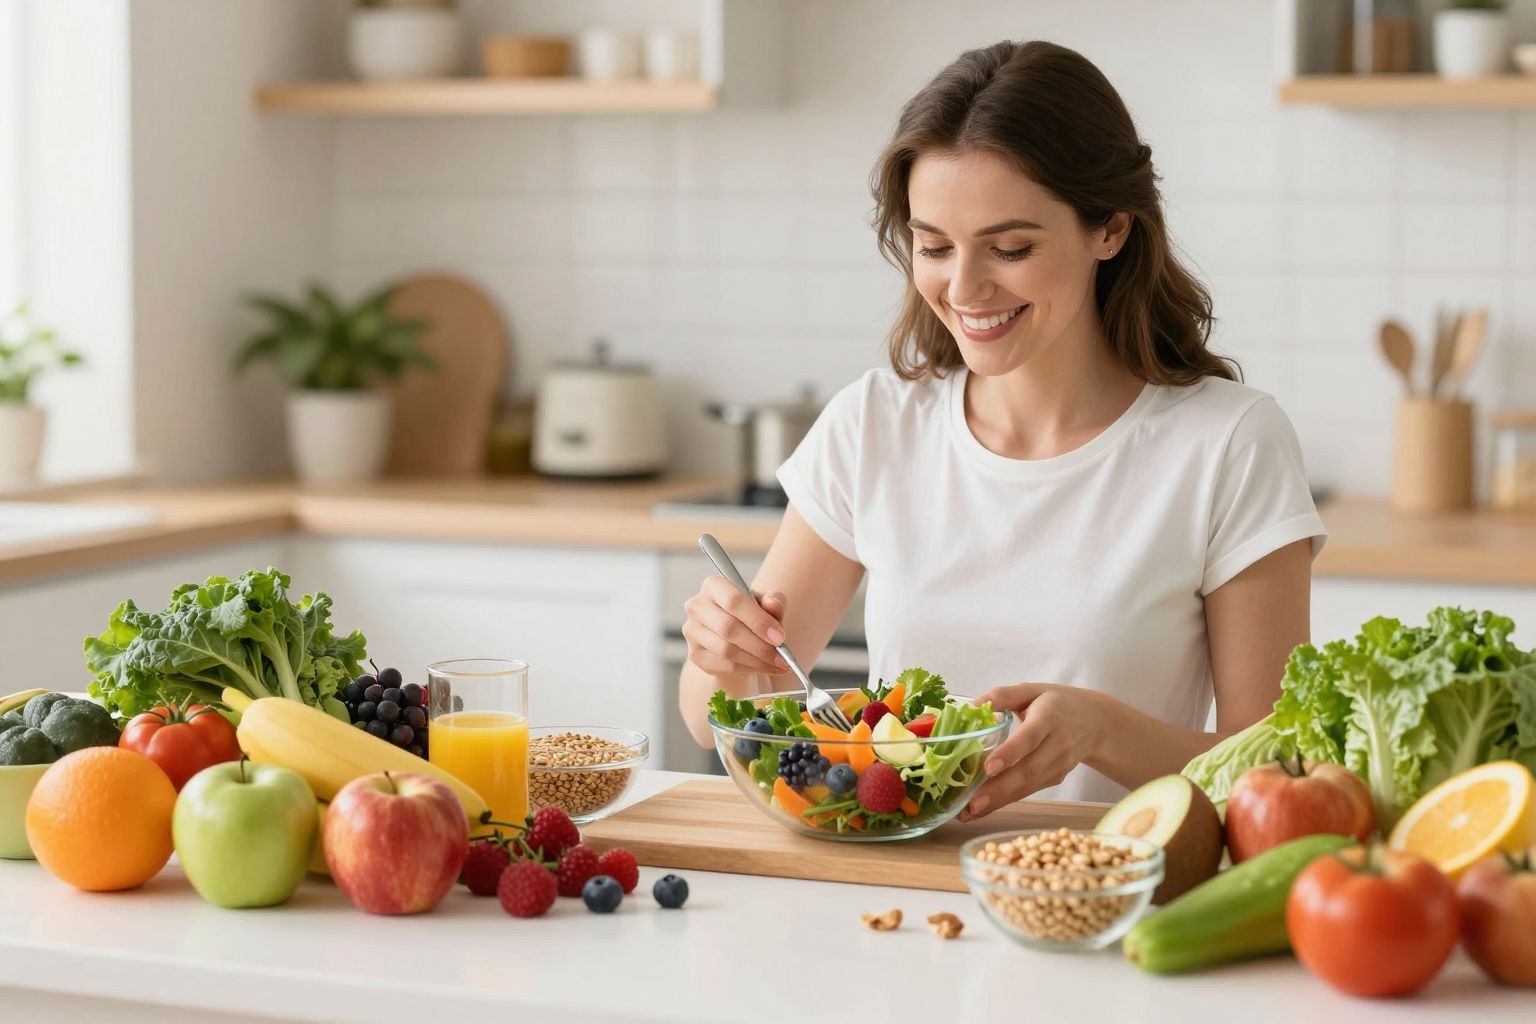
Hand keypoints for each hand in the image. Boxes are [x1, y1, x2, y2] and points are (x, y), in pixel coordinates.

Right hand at [681, 576, 790, 679]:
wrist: (734, 636)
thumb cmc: (751, 613)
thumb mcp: (766, 603)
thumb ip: (774, 601)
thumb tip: (774, 605)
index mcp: (714, 585)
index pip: (734, 601)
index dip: (758, 621)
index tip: (780, 637)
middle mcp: (697, 606)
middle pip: (728, 628)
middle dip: (760, 646)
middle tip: (783, 658)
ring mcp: (692, 631)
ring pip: (726, 651)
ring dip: (757, 661)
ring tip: (778, 665)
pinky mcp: (695, 654)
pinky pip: (724, 665)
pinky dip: (749, 669)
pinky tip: (764, 668)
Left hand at [959, 683, 1103, 821]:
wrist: (1096, 722)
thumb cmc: (1057, 703)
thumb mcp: (1031, 690)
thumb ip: (1001, 696)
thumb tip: (970, 707)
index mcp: (1049, 717)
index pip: (1030, 737)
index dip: (1010, 753)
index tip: (988, 768)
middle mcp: (1058, 744)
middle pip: (1028, 770)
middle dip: (999, 789)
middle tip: (972, 803)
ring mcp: (1059, 765)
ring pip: (1028, 786)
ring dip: (999, 801)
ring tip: (970, 812)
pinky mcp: (1056, 778)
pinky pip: (1030, 790)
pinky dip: (1006, 801)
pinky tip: (984, 807)